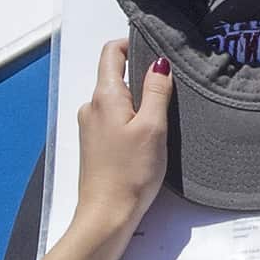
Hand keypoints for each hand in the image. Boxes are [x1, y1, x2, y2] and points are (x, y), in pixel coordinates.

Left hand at [70, 38, 172, 244]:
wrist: (107, 215)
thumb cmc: (131, 172)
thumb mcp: (153, 127)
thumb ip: (156, 91)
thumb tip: (159, 62)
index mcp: (104, 96)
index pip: (112, 52)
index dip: (133, 45)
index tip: (157, 53)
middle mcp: (91, 106)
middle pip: (114, 75)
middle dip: (141, 76)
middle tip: (169, 89)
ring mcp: (90, 126)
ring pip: (116, 99)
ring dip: (137, 102)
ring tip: (162, 118)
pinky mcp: (95, 144)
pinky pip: (114, 119)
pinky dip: (131, 119)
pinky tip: (147, 138)